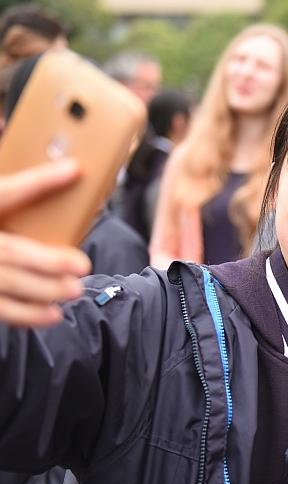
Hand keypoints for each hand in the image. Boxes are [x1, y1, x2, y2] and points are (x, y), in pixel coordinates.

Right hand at [0, 160, 91, 325]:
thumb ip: (20, 194)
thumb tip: (67, 172)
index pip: (5, 192)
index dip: (39, 181)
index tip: (74, 169)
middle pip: (7, 250)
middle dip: (48, 260)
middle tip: (82, 265)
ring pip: (4, 282)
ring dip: (42, 289)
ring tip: (73, 290)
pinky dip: (26, 314)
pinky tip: (51, 314)